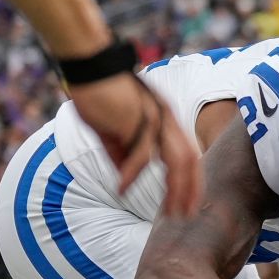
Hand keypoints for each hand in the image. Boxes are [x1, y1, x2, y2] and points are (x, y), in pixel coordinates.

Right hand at [67, 72, 201, 216]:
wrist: (87, 63)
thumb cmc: (99, 93)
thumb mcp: (111, 131)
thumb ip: (121, 155)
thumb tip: (125, 180)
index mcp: (165, 121)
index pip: (188, 155)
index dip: (191, 182)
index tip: (188, 204)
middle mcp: (166, 120)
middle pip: (190, 160)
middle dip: (191, 191)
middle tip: (185, 216)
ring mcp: (155, 118)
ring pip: (176, 160)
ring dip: (175, 189)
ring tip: (170, 213)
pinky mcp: (136, 118)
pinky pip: (140, 153)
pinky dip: (132, 174)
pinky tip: (122, 189)